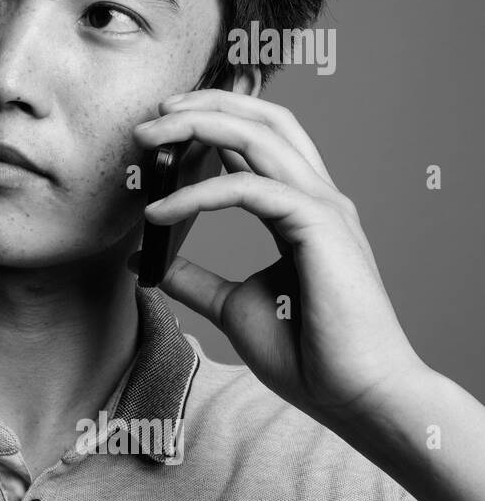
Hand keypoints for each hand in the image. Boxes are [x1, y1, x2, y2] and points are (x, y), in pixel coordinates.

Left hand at [130, 88, 425, 425]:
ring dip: (197, 127)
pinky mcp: (319, 227)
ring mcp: (323, 207)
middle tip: (151, 116)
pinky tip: (159, 212)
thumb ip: (192, 276)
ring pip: (259, 136)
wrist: (354, 396)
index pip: (260, 140)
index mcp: (302, 208)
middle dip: (205, 104)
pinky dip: (197, 193)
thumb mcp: (231, 305)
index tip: (158, 130)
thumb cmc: (307, 355)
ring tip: (147, 137)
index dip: (210, 122)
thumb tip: (147, 259)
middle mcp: (316, 198)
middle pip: (264, 119)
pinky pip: (248, 189)